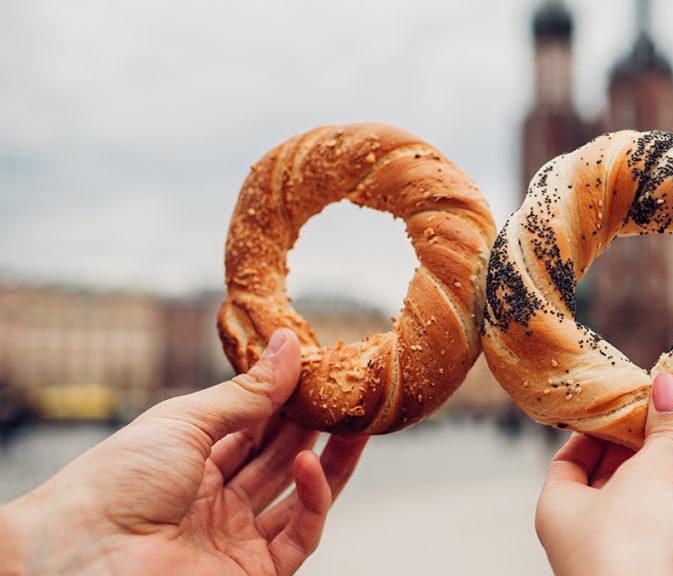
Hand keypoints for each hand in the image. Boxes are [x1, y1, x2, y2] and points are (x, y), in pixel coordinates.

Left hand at [0, 329, 367, 575]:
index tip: (321, 371)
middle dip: (315, 427)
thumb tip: (288, 344)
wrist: (85, 552)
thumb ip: (249, 391)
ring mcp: (235, 536)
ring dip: (330, 461)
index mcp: (192, 460)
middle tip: (348, 395)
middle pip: (281, 459)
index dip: (288, 401)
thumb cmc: (118, 479)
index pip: (254, 426)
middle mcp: (216, 499)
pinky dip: (313, 500)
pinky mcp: (253, 570)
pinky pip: (299, 534)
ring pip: (299, 497)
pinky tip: (312, 465)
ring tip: (357, 425)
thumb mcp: (187, 420)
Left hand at [535, 373, 672, 575]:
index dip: (597, 422)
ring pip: (662, 478)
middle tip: (665, 386)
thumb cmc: (627, 555)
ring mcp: (640, 539)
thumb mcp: (641, 480)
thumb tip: (668, 388)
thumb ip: (661, 435)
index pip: (573, 456)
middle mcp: (597, 525)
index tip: (621, 390)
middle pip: (621, 463)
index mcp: (561, 509)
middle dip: (645, 426)